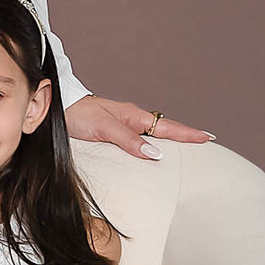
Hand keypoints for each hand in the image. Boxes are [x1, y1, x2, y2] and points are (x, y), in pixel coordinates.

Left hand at [64, 95, 213, 161]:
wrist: (56, 109)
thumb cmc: (78, 114)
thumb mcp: (103, 128)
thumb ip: (129, 140)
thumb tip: (156, 154)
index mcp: (134, 117)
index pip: (167, 127)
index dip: (188, 134)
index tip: (208, 138)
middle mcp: (132, 121)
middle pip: (165, 131)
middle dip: (185, 137)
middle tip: (205, 145)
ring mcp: (123, 127)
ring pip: (152, 136)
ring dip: (169, 142)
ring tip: (186, 152)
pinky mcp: (113, 134)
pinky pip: (139, 141)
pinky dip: (151, 146)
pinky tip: (153, 154)